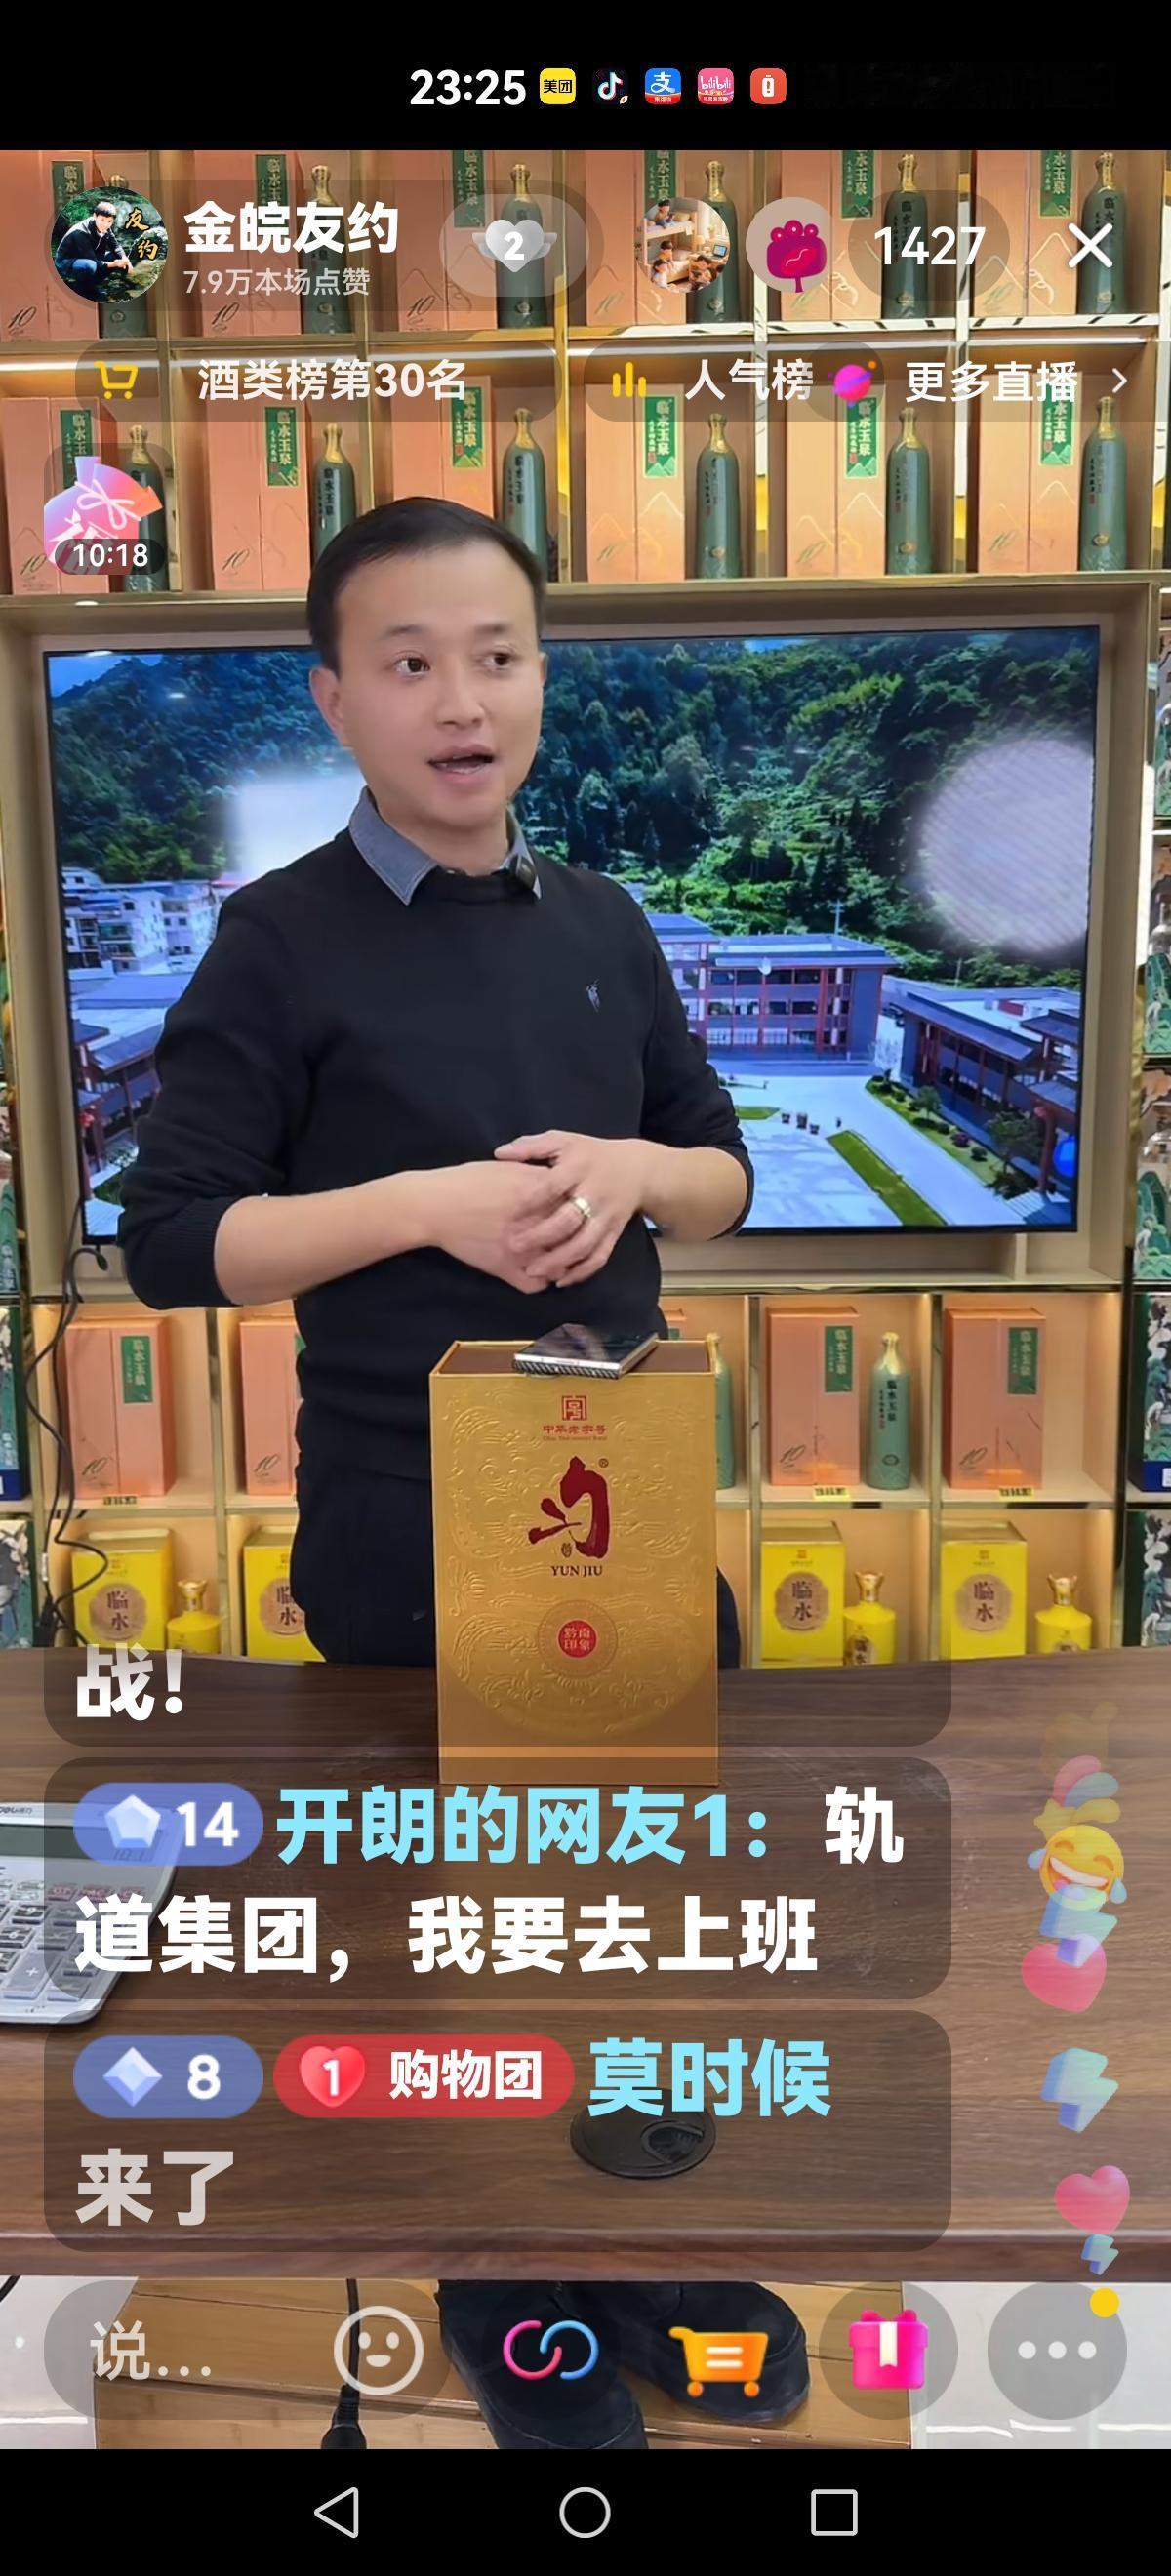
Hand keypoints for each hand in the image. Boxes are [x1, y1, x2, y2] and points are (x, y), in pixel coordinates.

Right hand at [415, 1160, 569, 1292]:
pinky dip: (540, 1283)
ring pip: (559, 1264)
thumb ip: (536, 1173)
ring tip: (558, 1260)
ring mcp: (522, 1248)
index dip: (580, 1209)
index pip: (577, 1204)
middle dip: (577, 1237)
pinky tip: (537, 1275)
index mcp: (538, 1194)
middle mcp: (535, 1222)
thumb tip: (559, 1178)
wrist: (434, 1205)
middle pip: (574, 1236)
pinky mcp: (506, 1268)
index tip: (576, 1210)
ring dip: (562, 1264)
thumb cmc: (467, 1181)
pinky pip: (536, 1285)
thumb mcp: (507, 1168)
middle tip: (574, 1237)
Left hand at [493, 1130, 650, 1287]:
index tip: (509, 1211)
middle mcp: (595, 1193)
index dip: (531, 1200)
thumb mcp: (564, 1141)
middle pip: (568, 1219)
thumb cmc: (591, 1153)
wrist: (638, 1169)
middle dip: (540, 1236)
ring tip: (533, 1271)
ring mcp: (607, 1216)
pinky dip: (582, 1271)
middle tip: (513, 1246)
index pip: (553, 1185)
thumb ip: (532, 1146)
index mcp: (579, 1168)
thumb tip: (499, 1153)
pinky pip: (600, 1256)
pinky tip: (561, 1281)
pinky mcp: (614, 1232)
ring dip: (559, 1260)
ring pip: (584, 1243)